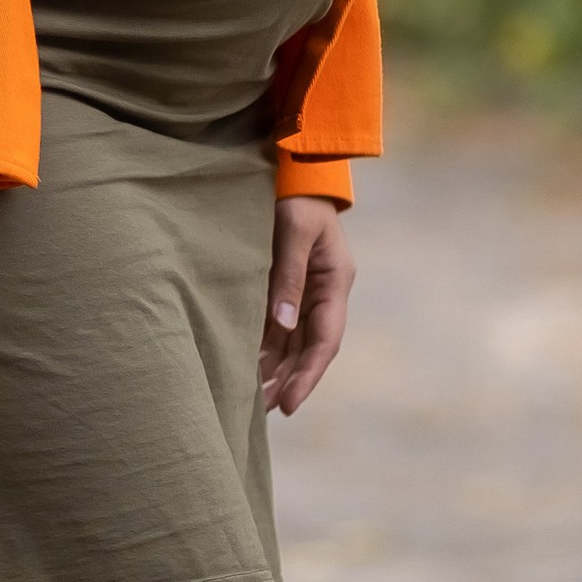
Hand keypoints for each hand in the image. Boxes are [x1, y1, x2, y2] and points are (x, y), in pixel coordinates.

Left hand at [261, 199, 353, 415]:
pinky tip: (246, 367)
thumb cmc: (295, 196)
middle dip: (289, 382)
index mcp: (335, 282)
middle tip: (263, 412)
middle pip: (308, 349)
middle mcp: (323, 293)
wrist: (293, 168)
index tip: (290, 406)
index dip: (308, 376)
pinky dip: (264, 348)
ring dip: (275, 370)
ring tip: (252, 400)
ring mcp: (305, 292)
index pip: (325, 341)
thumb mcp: (295, 231)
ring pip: (292, 342)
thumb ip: (289, 276)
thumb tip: (283, 326)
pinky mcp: (285, 286)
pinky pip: (277, 327)